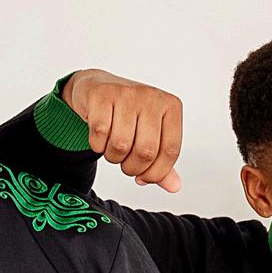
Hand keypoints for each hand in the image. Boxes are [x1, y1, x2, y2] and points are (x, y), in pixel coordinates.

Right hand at [61, 69, 185, 191]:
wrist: (99, 86)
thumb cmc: (128, 112)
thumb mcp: (151, 133)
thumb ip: (162, 160)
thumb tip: (174, 186)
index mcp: (170, 106)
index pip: (170, 150)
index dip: (156, 173)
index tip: (144, 178)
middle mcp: (151, 97)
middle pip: (146, 151)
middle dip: (132, 168)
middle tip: (126, 165)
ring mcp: (126, 93)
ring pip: (121, 144)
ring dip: (113, 157)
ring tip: (113, 149)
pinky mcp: (102, 95)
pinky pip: (100, 133)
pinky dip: (97, 145)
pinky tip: (100, 138)